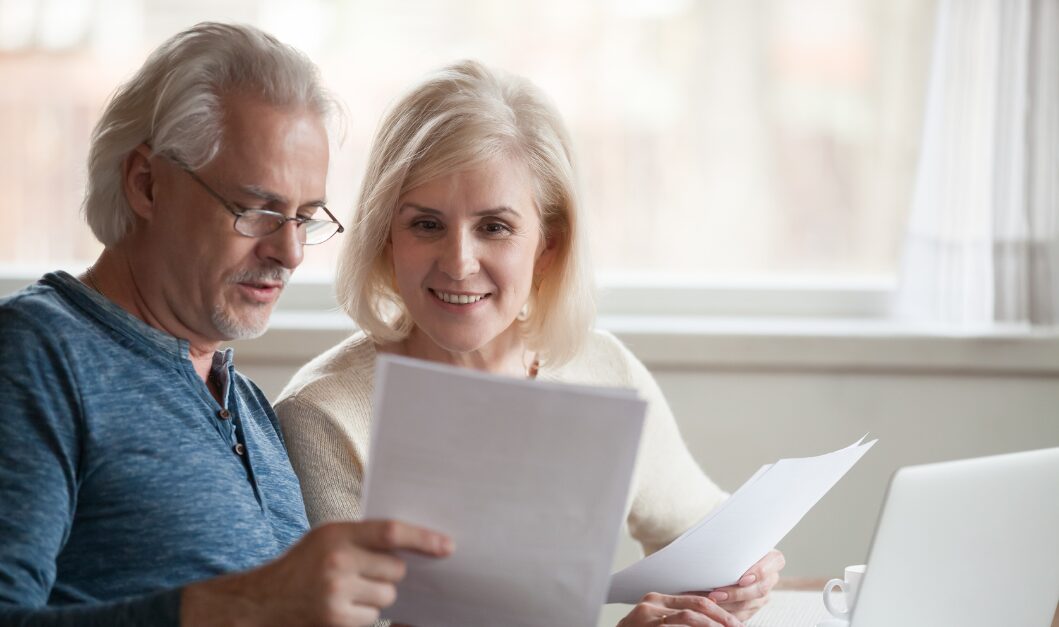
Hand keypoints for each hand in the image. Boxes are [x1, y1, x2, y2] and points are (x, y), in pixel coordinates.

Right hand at [180, 519, 452, 626]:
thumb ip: (362, 538)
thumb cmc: (301, 566)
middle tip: (363, 574)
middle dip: (388, 574)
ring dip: (376, 596)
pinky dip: (363, 615)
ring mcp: (336, 595)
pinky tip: (340, 608)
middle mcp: (336, 562)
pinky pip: (373, 618)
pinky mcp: (336, 622)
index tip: (448, 546)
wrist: (260, 603)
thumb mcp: (326, 539)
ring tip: (346, 592)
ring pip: (387, 596)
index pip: (391, 532)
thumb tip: (414, 545)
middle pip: (395, 571)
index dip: (423, 538)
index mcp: (335, 534)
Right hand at [617, 592, 743, 626]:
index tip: (734, 621)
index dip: (718, 610)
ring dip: (712, 625)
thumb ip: (676, 618)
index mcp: (657, 599)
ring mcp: (649, 617)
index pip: (695, 598)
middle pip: (697, 604)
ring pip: (690, 617)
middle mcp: (652, 603)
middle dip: (721, 617)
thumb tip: (709, 618)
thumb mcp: (656, 623)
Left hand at [697, 549, 784, 620]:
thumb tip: (720, 537)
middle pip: (760, 589)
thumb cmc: (732, 546)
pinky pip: (744, 614)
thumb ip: (735, 541)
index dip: (759, 572)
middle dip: (736, 593)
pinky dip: (728, 612)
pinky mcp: (754, 606)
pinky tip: (713, 608)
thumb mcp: (737, 541)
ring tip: (710, 600)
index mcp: (773, 558)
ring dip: (728, 604)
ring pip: (750, 604)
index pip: (775, 563)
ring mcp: (764, 594)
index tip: (742, 579)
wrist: (730, 560)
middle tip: (717, 593)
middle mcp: (771, 577)